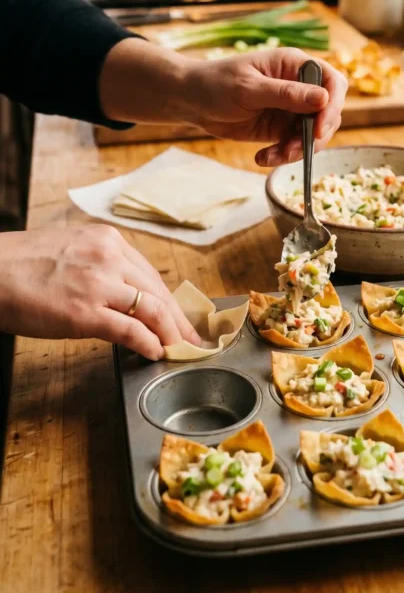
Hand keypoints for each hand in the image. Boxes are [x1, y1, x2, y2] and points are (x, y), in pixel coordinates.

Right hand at [0, 224, 200, 359]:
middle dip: (180, 320)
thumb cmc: (20, 266)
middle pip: (158, 291)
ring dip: (173, 334)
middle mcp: (108, 256)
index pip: (150, 273)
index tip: (182, 316)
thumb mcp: (70, 252)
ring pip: (153, 309)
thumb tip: (124, 296)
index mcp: (105, 240)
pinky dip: (150, 343)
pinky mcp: (85, 312)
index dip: (170, 300)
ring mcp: (98, 283)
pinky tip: (156, 352)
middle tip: (194, 339)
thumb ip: (101, 268)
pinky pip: (131, 329)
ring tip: (182, 350)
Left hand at [186, 48, 347, 165]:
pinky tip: (262, 158)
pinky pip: (294, 146)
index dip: (333, 105)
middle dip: (315, 135)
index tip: (319, 129)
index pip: (332, 82)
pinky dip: (283, 156)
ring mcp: (292, 109)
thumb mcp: (248, 88)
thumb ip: (285, 94)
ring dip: (298, 149)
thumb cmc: (216, 83)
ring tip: (272, 156)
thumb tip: (324, 98)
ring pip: (314, 134)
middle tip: (291, 150)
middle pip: (329, 112)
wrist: (191, 101)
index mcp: (294, 65)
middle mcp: (299, 86)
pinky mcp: (281, 128)